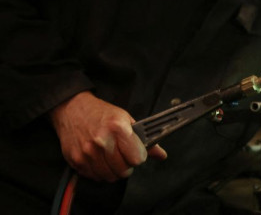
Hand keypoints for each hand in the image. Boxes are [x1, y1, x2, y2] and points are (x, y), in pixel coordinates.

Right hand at [48, 91, 166, 181]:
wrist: (72, 109)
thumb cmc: (101, 113)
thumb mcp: (126, 119)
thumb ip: (144, 139)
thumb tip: (161, 155)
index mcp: (118, 128)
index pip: (137, 159)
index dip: (139, 157)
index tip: (136, 153)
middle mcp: (102, 142)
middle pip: (124, 171)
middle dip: (127, 165)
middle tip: (123, 155)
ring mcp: (87, 153)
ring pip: (110, 177)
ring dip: (113, 170)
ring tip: (111, 157)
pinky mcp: (76, 160)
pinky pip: (95, 177)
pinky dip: (99, 172)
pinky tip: (99, 159)